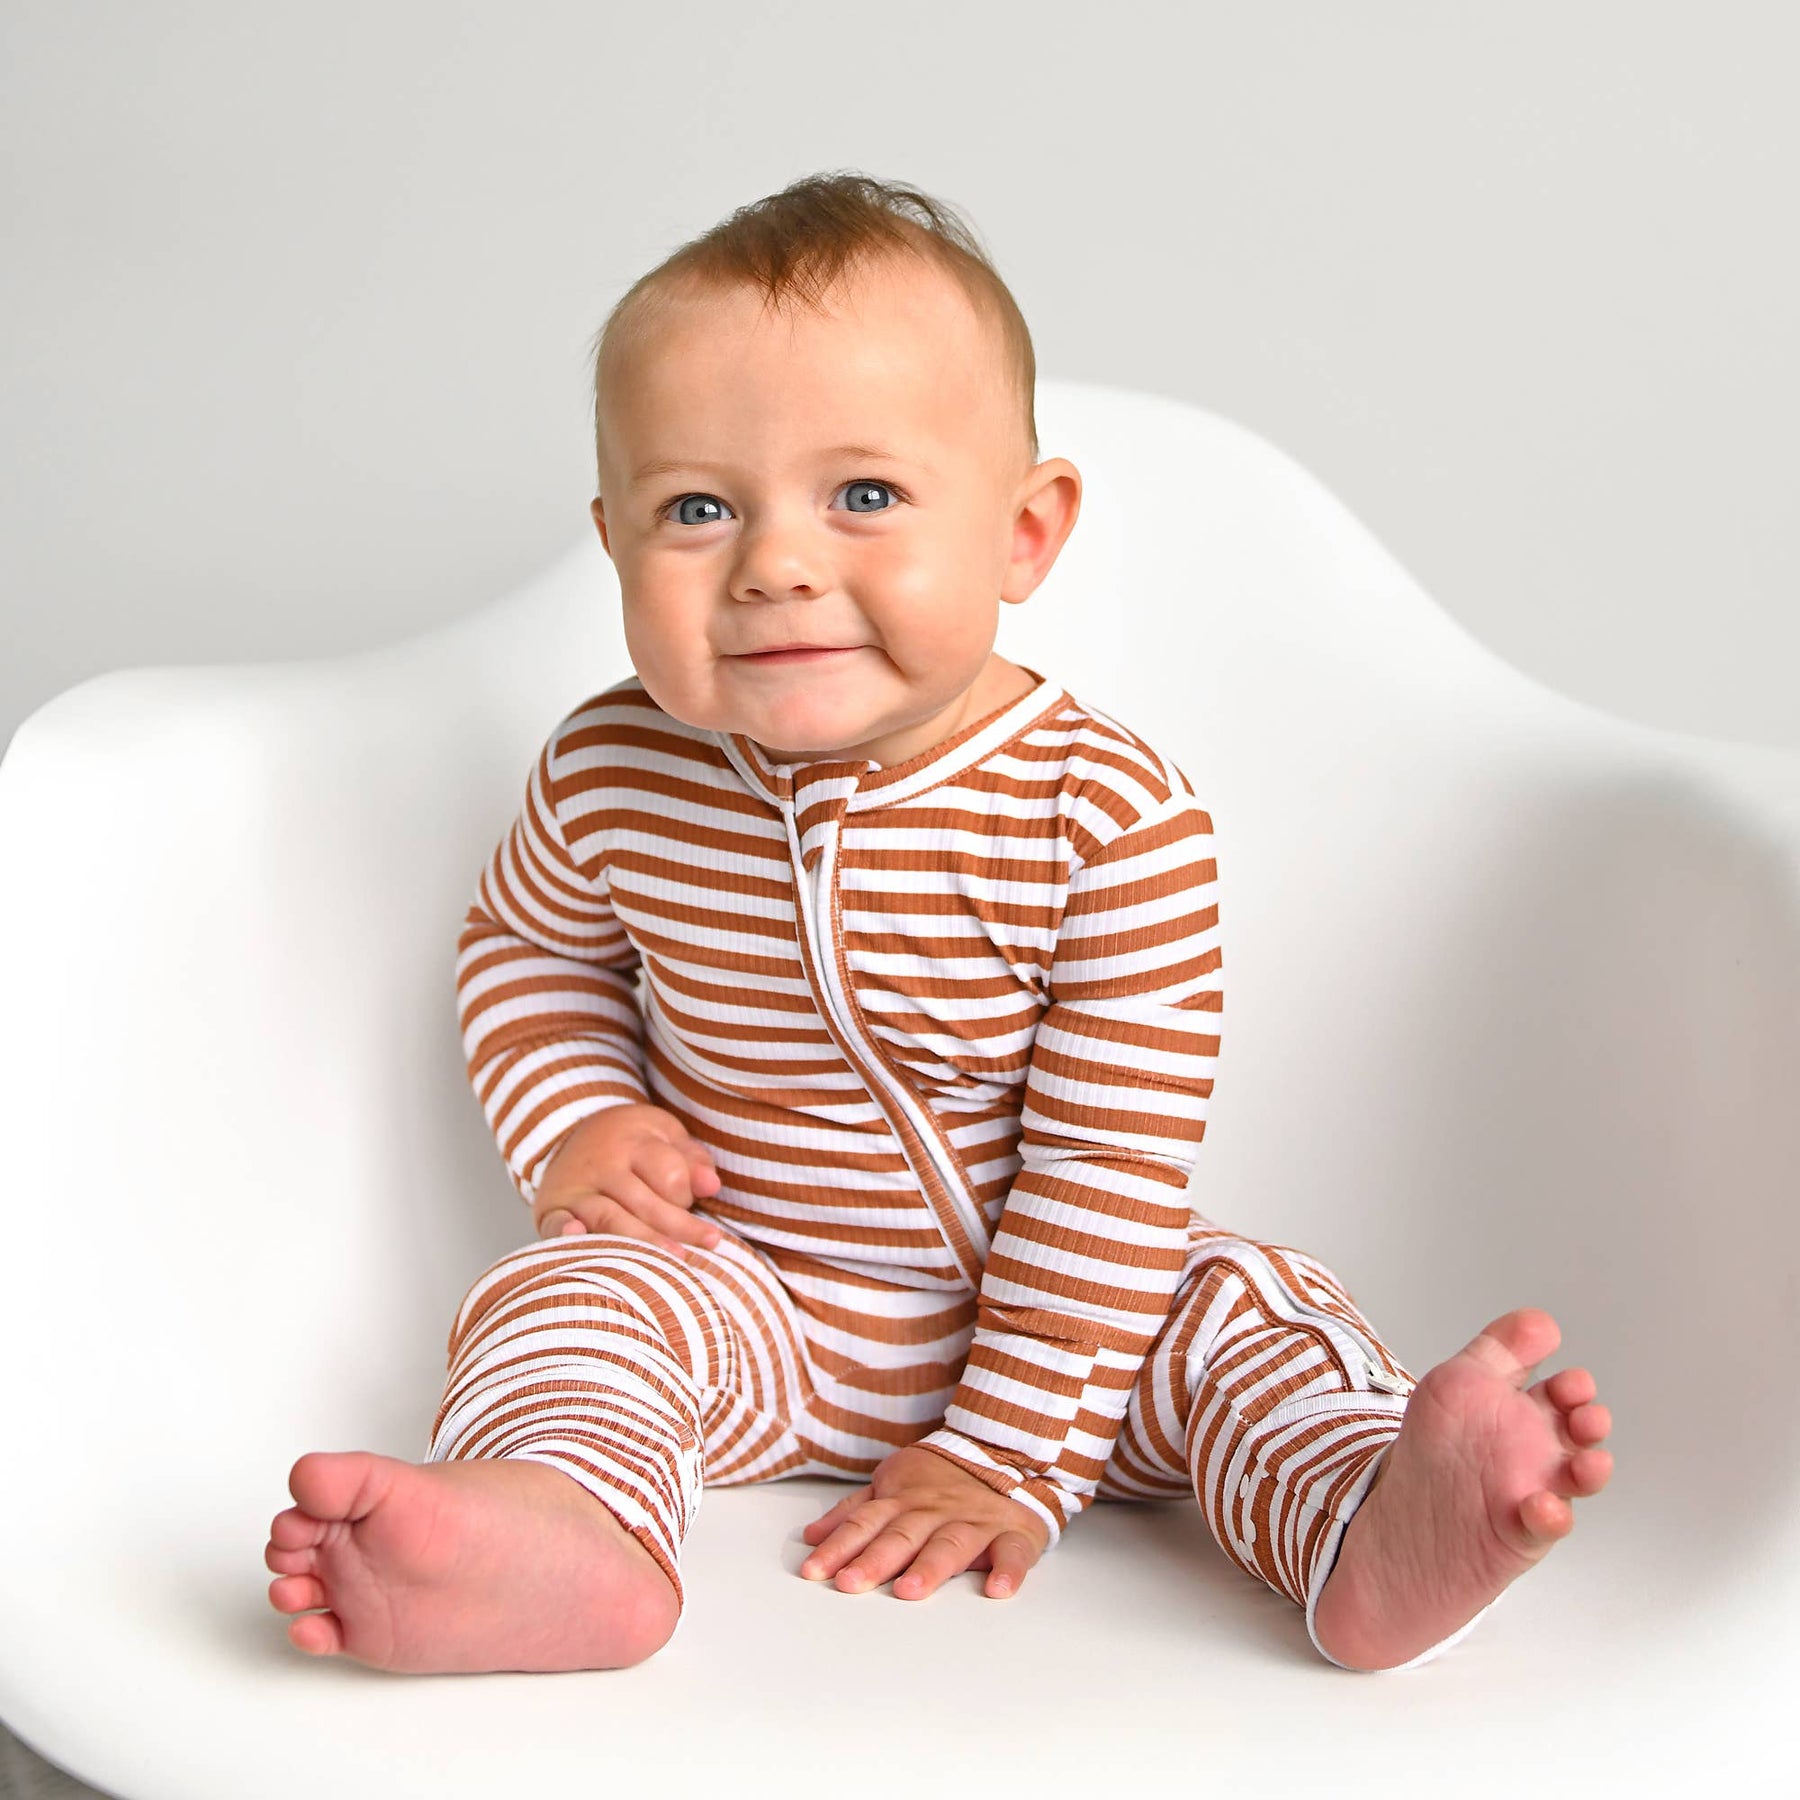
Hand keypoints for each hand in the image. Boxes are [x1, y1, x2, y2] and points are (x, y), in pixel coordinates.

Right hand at [531, 1103, 721, 1256]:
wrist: (568, 1133)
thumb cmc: (632, 1144)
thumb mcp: (665, 1137)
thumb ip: (692, 1161)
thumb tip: (712, 1186)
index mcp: (635, 1141)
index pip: (669, 1174)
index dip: (687, 1194)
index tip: (691, 1202)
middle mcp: (603, 1163)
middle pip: (644, 1202)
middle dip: (679, 1227)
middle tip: (709, 1243)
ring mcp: (576, 1187)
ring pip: (610, 1218)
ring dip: (642, 1241)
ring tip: (673, 1259)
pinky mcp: (552, 1208)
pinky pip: (555, 1221)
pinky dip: (562, 1230)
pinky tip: (575, 1233)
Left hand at [798, 1444, 1048, 1600]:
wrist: (1004, 1449)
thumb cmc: (939, 1478)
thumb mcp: (891, 1484)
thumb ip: (853, 1512)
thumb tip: (811, 1537)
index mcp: (904, 1500)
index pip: (865, 1523)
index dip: (838, 1546)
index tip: (814, 1571)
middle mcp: (935, 1510)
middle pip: (902, 1535)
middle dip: (875, 1560)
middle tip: (850, 1583)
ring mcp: (975, 1521)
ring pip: (950, 1542)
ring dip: (930, 1566)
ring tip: (909, 1589)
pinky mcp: (1013, 1533)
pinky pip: (1013, 1552)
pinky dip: (1008, 1569)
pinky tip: (998, 1589)